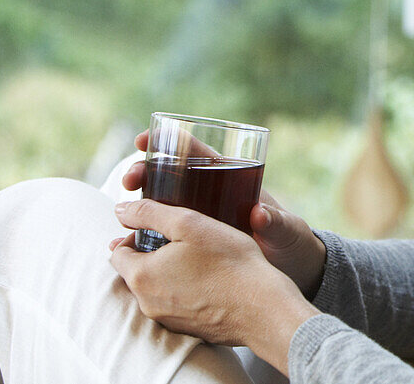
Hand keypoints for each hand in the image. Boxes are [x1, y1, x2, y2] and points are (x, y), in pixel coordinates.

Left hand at [110, 199, 317, 372]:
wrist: (261, 308)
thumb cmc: (228, 261)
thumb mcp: (190, 223)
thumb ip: (150, 212)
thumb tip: (120, 208)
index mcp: (141, 275)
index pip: (117, 252)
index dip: (134, 235)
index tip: (159, 228)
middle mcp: (146, 303)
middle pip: (135, 272)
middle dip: (150, 254)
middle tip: (180, 240)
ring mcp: (166, 319)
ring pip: (155, 290)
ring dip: (167, 273)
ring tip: (197, 258)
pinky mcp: (186, 329)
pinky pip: (175, 305)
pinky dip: (183, 291)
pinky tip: (208, 280)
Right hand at [122, 131, 325, 297]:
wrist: (293, 274)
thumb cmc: (292, 244)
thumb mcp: (287, 231)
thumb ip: (276, 223)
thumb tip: (260, 214)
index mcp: (235, 183)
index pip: (200, 155)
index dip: (172, 143)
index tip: (145, 139)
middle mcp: (214, 198)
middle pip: (173, 177)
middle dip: (146, 173)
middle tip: (128, 180)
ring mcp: (202, 223)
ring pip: (163, 206)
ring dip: (139, 205)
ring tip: (120, 214)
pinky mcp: (196, 247)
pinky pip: (166, 237)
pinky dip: (144, 237)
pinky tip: (126, 245)